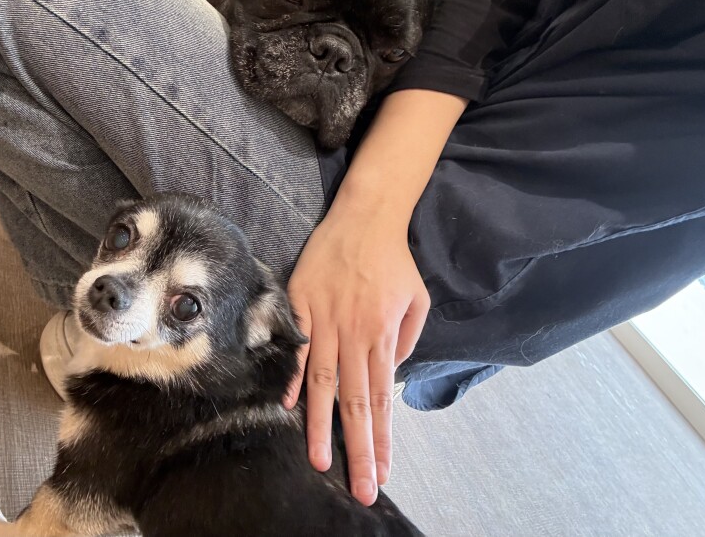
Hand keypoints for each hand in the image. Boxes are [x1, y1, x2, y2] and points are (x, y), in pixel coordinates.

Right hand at [284, 200, 430, 505]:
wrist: (366, 217)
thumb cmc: (394, 262)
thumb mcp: (418, 301)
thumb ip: (406, 341)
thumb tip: (390, 376)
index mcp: (383, 337)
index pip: (383, 398)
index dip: (382, 437)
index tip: (381, 472)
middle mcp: (355, 336)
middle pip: (355, 401)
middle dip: (357, 447)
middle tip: (358, 487)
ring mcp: (325, 321)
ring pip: (323, 382)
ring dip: (321, 425)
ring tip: (319, 461)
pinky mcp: (301, 304)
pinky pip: (296, 347)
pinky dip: (291, 377)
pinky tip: (287, 406)